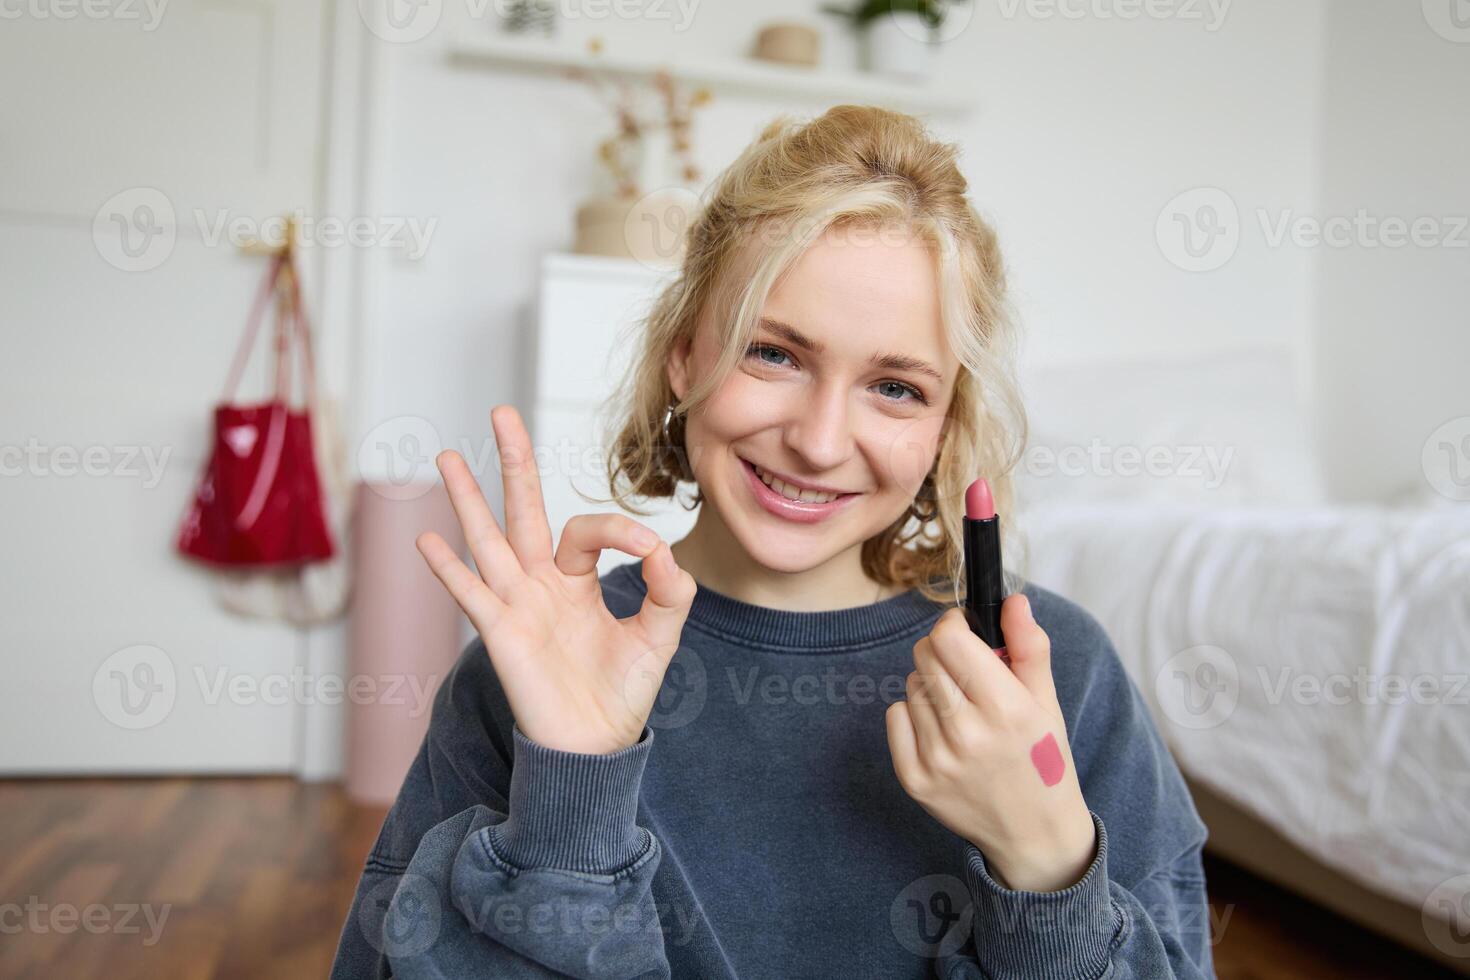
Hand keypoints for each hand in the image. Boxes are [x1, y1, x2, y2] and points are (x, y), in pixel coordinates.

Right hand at [416, 405, 697, 754]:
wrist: (597, 747)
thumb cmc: (623, 693)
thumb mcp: (660, 635)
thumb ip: (670, 591)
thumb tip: (664, 552)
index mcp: (577, 579)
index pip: (588, 529)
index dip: (621, 529)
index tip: (650, 550)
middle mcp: (540, 583)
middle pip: (523, 510)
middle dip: (514, 462)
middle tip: (502, 412)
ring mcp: (516, 605)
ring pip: (487, 540)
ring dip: (467, 498)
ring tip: (445, 454)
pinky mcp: (501, 634)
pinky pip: (471, 595)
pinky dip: (448, 569)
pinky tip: (426, 540)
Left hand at [885, 595, 1096, 891]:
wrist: (1034, 833)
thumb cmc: (1042, 760)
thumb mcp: (1046, 702)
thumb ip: (1029, 646)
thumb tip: (1014, 600)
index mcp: (1005, 709)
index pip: (948, 638)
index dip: (954, 627)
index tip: (966, 635)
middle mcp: (966, 734)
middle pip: (924, 655)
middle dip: (944, 654)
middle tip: (968, 677)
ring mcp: (936, 759)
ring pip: (911, 685)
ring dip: (933, 689)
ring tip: (962, 713)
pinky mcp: (914, 779)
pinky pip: (895, 716)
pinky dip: (914, 717)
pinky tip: (942, 734)